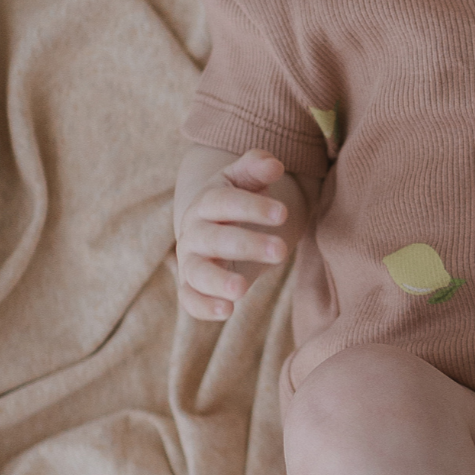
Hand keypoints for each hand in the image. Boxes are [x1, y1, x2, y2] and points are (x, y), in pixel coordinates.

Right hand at [175, 148, 294, 320]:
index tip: (284, 213)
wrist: (215, 225)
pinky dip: (203, 307)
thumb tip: (274, 164)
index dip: (252, 207)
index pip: (223, 202)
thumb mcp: (246, 180)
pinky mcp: (192, 287)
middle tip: (282, 251)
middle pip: (214, 238)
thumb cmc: (236, 200)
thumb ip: (257, 167)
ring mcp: (191, 261)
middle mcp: (194, 232)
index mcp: (206, 202)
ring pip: (198, 272)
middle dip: (247, 245)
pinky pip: (190, 300)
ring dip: (218, 281)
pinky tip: (227, 311)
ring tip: (242, 290)